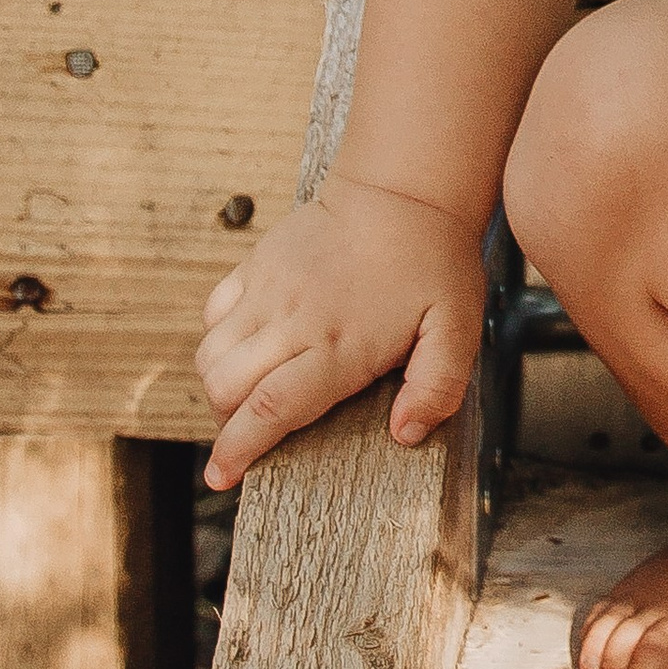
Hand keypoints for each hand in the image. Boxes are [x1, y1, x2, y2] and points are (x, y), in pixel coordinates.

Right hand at [197, 174, 483, 490]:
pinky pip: (215, 312)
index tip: (220, 478)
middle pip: (226, 388)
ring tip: (249, 396)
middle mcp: (291, 320)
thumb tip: (404, 434)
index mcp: (336, 346)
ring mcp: (268, 289)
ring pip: (211, 354)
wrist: (402, 190)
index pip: (268, 409)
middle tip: (251, 433)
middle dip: (227, 423)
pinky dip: (219, 339)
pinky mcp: (257, 264)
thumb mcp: (456, 331)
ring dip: (220, 385)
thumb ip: (435, 388)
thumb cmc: (434, 264)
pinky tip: (249, 348)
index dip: (238, 450)